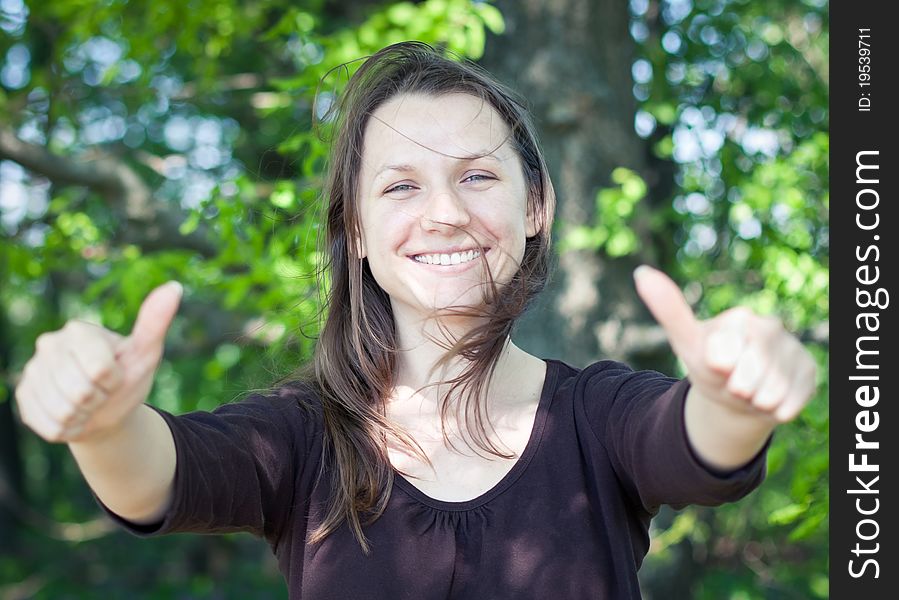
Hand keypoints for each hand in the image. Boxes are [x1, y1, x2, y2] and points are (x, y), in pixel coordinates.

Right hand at [15, 281, 181, 442]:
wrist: (106, 411)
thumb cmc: (128, 377)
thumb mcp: (145, 354)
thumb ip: (155, 322)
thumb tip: (174, 287)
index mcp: (79, 331)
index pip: (100, 370)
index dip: (115, 382)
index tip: (116, 376)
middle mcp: (49, 345)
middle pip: (80, 393)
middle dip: (98, 401)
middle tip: (101, 393)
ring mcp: (32, 370)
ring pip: (62, 412)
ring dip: (83, 416)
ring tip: (87, 405)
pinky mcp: (23, 396)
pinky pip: (49, 425)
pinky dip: (67, 428)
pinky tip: (71, 415)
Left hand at [634, 265, 816, 423]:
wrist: (736, 394)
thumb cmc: (708, 364)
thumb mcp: (685, 342)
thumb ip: (668, 310)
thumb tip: (641, 272)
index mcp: (740, 318)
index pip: (724, 356)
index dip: (717, 369)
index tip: (716, 364)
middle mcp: (771, 328)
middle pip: (748, 378)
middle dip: (735, 388)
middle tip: (732, 381)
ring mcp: (793, 349)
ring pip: (770, 394)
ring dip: (755, 400)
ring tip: (750, 390)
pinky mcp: (809, 372)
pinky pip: (789, 404)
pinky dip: (775, 410)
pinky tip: (770, 397)